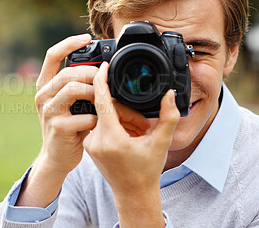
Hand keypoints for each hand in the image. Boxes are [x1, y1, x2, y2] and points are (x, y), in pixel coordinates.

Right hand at [16, 34, 97, 206]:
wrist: (58, 157)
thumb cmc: (69, 126)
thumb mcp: (70, 103)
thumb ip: (80, 85)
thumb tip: (103, 68)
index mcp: (46, 85)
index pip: (52, 55)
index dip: (69, 43)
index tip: (87, 38)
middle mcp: (43, 95)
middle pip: (68, 72)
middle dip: (91, 73)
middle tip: (106, 80)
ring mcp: (48, 111)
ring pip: (73, 89)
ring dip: (94, 93)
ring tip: (104, 100)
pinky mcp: (58, 127)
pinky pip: (84, 116)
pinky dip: (96, 119)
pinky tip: (99, 123)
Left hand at [83, 62, 179, 226]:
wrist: (132, 193)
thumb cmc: (146, 171)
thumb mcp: (161, 143)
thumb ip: (168, 116)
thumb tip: (169, 94)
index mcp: (112, 139)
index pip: (101, 101)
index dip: (102, 81)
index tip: (103, 66)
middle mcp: (96, 141)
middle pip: (106, 108)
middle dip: (124, 108)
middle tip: (142, 124)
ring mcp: (90, 143)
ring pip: (101, 115)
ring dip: (119, 116)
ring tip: (137, 131)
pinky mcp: (89, 145)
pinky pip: (98, 123)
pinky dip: (113, 123)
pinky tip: (126, 133)